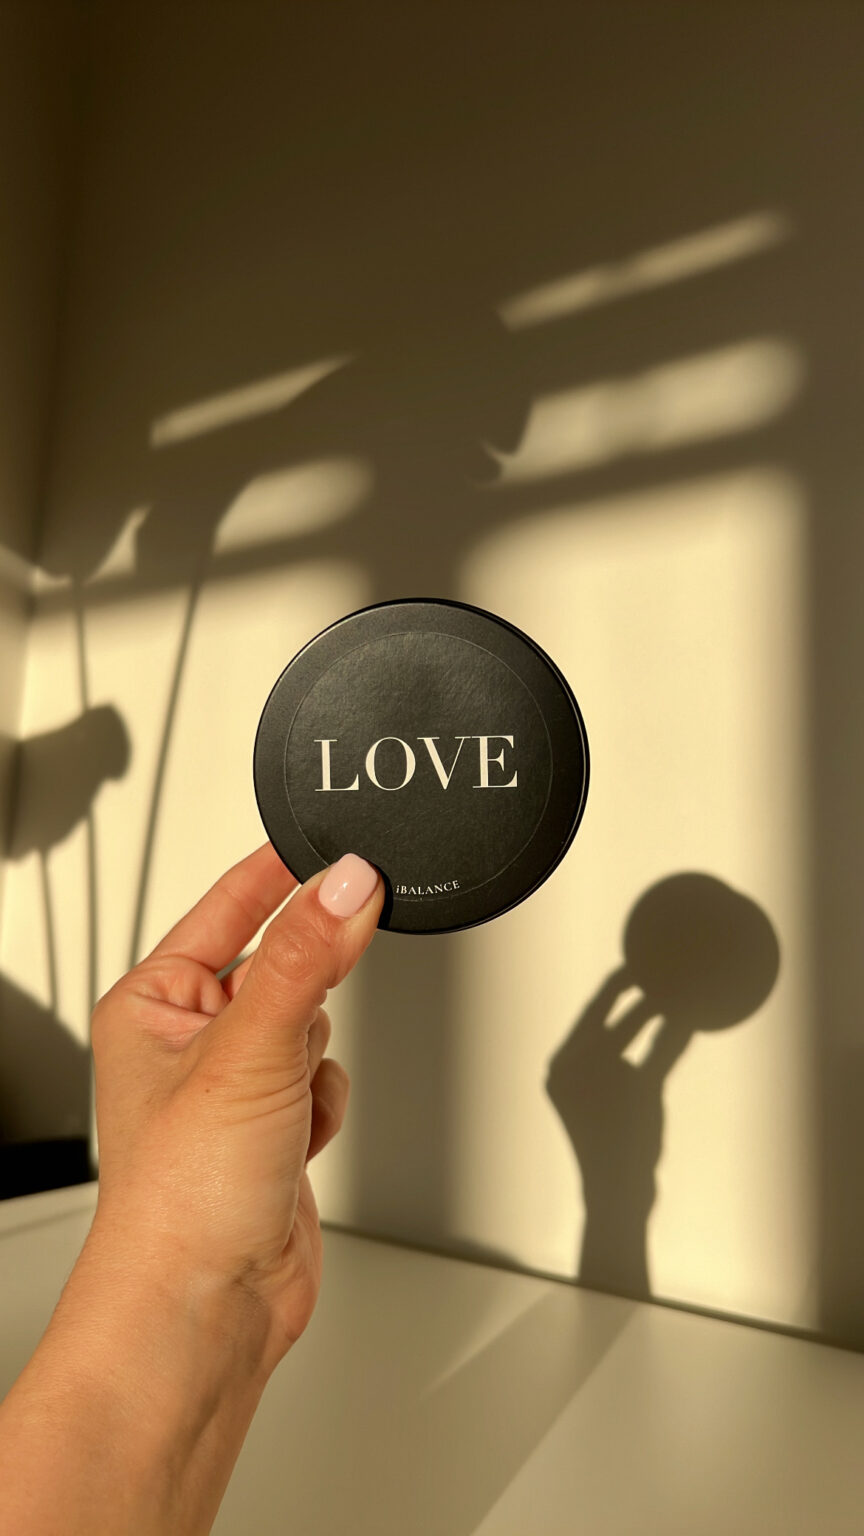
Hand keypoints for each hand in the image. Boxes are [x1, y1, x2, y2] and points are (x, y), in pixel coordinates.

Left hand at [84, 843, 382, 1374]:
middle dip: (305, 994)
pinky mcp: (275, 1126)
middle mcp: (189, 1038)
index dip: (281, 870)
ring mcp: (234, 1084)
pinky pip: (328, 1076)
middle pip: (282, 961)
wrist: (206, 1309)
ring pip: (314, 1020)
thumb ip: (306, 959)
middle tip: (308, 1009)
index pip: (228, 905)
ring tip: (285, 1104)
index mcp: (153, 1002)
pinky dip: (327, 1103)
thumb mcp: (250, 1051)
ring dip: (315, 1059)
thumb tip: (346, 884)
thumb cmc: (178, 1199)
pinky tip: (300, 1139)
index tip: (334, 836)